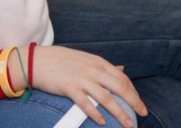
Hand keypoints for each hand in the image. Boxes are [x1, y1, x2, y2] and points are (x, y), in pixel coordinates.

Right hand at [27, 46, 146, 126]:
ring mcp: (82, 79)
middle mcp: (93, 70)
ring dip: (119, 112)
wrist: (37, 60)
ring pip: (106, 98)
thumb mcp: (86, 59)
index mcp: (98, 62)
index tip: (139, 102)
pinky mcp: (70, 88)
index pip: (122, 78)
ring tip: (128, 124)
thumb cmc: (61, 60)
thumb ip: (104, 66)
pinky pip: (86, 103)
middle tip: (143, 113)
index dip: (133, 91)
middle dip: (134, 102)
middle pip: (119, 87)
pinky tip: (102, 122)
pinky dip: (95, 113)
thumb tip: (121, 69)